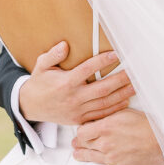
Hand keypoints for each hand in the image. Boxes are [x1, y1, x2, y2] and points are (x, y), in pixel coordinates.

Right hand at [18, 43, 134, 126]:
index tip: (116, 54)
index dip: (102, 61)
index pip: (87, 70)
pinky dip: (113, 109)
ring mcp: (77, 110)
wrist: (29, 107)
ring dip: (121, 94)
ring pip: (104, 103)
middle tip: (133, 72)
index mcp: (65, 82)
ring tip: (135, 86)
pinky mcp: (79, 119)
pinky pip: (99, 115)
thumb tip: (65, 45)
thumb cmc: (38, 83)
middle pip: (102, 89)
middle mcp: (73, 97)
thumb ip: (53, 55)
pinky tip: (125, 101)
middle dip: (120, 80)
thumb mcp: (41, 66)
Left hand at [71, 108, 163, 164]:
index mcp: (106, 127)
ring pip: (88, 157)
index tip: (83, 132)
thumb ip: (108, 116)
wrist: (163, 142)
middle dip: (79, 143)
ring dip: (80, 155)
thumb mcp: (126, 113)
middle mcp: (105, 143)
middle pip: (83, 144)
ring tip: (78, 154)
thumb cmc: (147, 125)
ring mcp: (110, 158)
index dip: (81, 131)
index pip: (82, 131)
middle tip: (77, 143)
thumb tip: (95, 119)